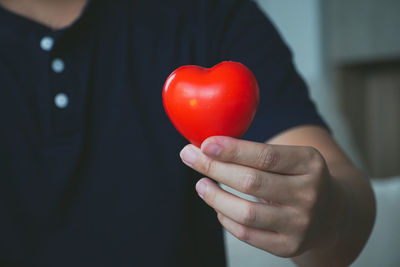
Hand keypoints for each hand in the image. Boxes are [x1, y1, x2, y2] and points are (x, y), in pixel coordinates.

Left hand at [180, 136, 343, 257]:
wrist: (332, 214)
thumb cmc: (299, 178)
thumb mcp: (292, 158)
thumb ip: (257, 153)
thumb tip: (208, 146)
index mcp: (310, 164)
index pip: (266, 156)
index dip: (232, 150)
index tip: (205, 144)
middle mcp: (309, 194)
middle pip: (251, 182)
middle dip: (214, 168)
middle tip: (190, 157)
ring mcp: (301, 223)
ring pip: (246, 212)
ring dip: (215, 197)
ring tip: (201, 184)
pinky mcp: (289, 246)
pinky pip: (247, 234)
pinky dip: (226, 219)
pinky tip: (218, 206)